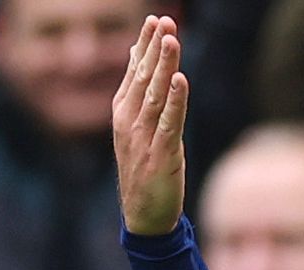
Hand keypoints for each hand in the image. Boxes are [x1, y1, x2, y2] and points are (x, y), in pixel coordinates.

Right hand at [112, 15, 188, 236]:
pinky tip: (181, 80)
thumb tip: (136, 55)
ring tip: (171, 40)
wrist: (143, 215)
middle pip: (143, 78)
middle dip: (154, 48)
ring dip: (164, 67)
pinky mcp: (161, 155)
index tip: (154, 20)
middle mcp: (130, 121)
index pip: (134, 71)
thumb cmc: (143, 167)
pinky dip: (176, 101)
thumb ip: (137, 91)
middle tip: (164, 21)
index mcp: (123, 112)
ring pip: (156, 95)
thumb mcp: (136, 126)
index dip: (144, 45)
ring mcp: (144, 138)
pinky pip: (169, 123)